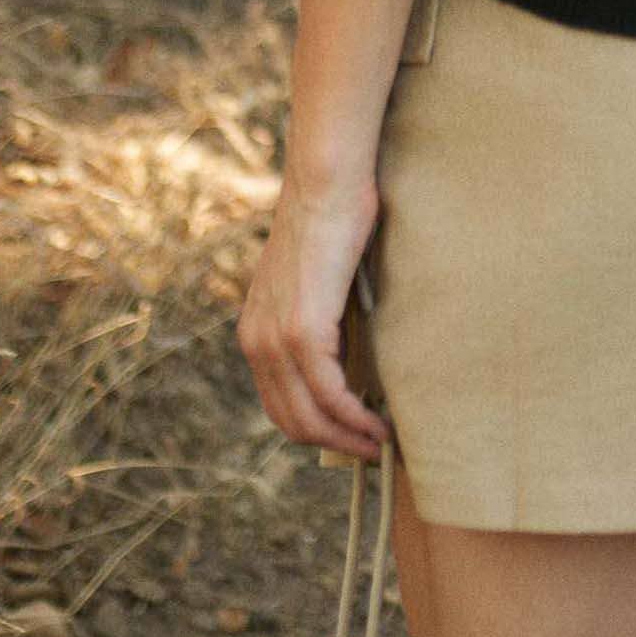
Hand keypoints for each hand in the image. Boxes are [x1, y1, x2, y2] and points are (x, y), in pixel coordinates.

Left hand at [237, 174, 389, 461]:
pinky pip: (329, 392)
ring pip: (309, 415)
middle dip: (333, 445)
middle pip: (291, 421)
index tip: (352, 438)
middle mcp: (256, 342)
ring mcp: (276, 338)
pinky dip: (354, 416)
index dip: (316, 430)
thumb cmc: (333, 222)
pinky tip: (377, 422)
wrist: (327, 183)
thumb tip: (350, 362)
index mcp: (255, 332)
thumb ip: (320, 323)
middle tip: (371, 453)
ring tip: (380, 444)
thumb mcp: (316, 284)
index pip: (279, 405)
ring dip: (347, 438)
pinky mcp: (303, 330)